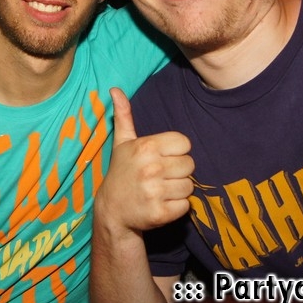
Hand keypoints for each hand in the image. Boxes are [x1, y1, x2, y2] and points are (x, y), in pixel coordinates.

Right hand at [97, 88, 194, 233]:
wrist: (112, 211)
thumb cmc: (121, 173)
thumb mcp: (121, 143)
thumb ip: (124, 116)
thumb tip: (115, 89)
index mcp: (146, 147)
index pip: (185, 143)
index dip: (176, 152)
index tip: (162, 158)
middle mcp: (151, 168)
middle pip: (190, 165)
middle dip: (178, 172)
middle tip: (160, 176)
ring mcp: (155, 192)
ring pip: (189, 186)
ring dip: (178, 190)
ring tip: (160, 190)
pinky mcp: (160, 213)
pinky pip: (186, 205)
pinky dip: (177, 207)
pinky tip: (162, 203)